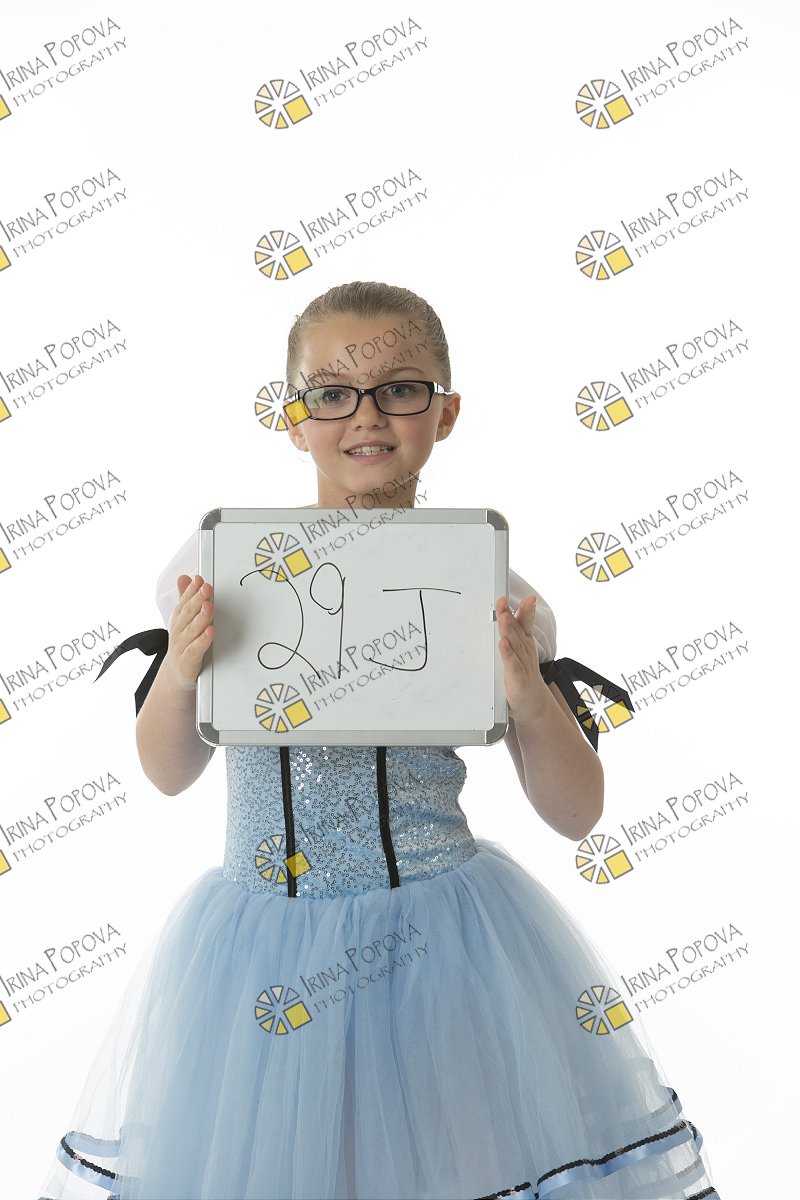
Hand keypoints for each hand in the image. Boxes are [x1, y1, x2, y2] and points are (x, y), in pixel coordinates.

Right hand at [165, 574, 214, 691]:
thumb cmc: (184, 644)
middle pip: (188, 613)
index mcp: (178, 620)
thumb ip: (186, 598)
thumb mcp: (183, 619)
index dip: (190, 590)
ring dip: (201, 617)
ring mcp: (182, 646)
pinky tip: (210, 631)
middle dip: (197, 599)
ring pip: (192, 630)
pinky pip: (196, 649)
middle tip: (206, 588)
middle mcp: (179, 631)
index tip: (198, 579)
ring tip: (209, 606)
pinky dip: (203, 640)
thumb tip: (184, 577)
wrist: (176, 675)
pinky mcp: (188, 661)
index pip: (184, 602)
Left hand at [496, 593, 549, 721]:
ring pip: (514, 644)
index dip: (522, 609)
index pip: (524, 623)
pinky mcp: (516, 678)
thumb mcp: (522, 649)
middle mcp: (524, 651)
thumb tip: (505, 612)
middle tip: (503, 601)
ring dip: (508, 630)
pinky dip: (508, 654)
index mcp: (525, 643)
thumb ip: (514, 631)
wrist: (531, 703)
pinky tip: (504, 644)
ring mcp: (522, 664)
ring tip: (502, 617)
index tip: (516, 597)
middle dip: (509, 615)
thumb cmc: (523, 675)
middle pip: (516, 630)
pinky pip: (512, 664)